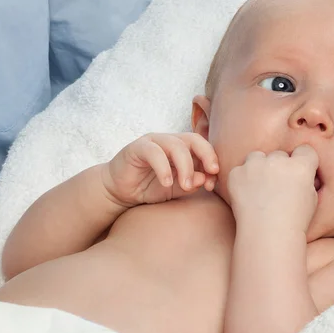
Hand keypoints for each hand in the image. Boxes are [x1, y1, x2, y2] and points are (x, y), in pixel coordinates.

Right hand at [102, 133, 218, 206]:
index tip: (213, 182)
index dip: (212, 161)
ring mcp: (154, 142)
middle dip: (206, 155)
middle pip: (194, 140)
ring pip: (176, 145)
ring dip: (185, 166)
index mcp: (183, 149)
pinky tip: (166, 182)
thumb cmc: (150, 188)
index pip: (204, 147)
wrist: (120, 192)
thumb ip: (191, 183)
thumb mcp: (176, 189)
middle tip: (210, 174)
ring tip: (186, 185)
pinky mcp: (137, 147)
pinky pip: (154, 152)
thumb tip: (205, 178)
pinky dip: (163, 168)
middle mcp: (170, 141)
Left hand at [228, 145, 318, 232]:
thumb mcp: (311, 200)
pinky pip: (240, 170)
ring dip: (260, 168)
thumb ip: (306, 179)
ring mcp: (255, 166)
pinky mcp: (237, 173)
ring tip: (260, 190)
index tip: (299, 173)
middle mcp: (278, 161)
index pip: (305, 150)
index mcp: (301, 167)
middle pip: (280, 155)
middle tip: (277, 188)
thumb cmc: (293, 222)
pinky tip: (247, 196)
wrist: (266, 236)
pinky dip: (242, 180)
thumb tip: (302, 171)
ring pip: (258, 157)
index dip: (303, 162)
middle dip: (280, 167)